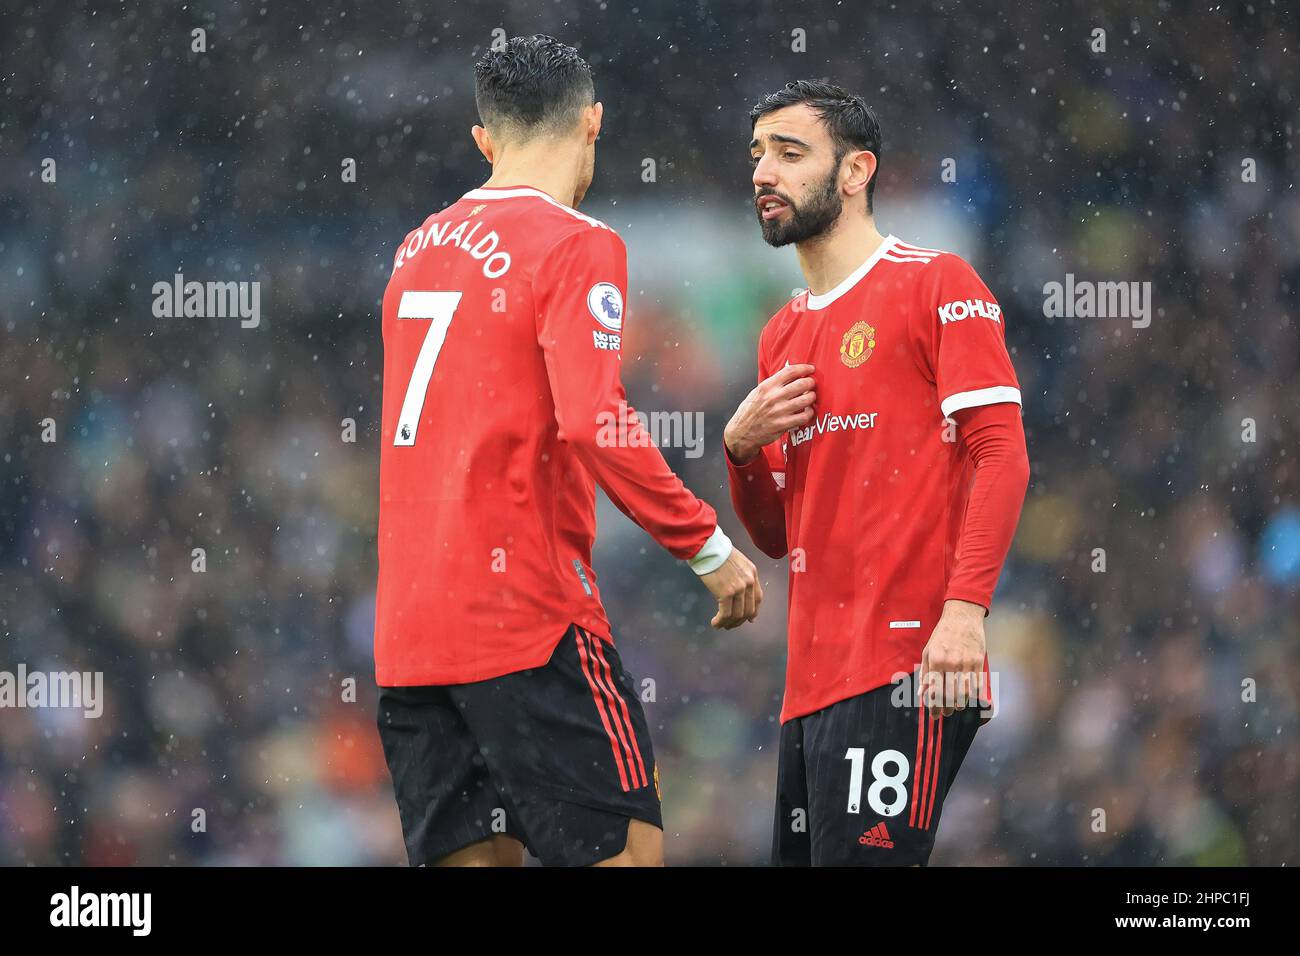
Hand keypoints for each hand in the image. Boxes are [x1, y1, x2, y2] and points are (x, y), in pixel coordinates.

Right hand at [698, 547, 762, 628]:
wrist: (708, 547)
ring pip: (738, 614)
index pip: (758, 597)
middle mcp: (749, 581)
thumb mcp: (736, 561)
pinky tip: (715, 623)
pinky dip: (720, 621)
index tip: (749, 619)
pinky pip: (726, 614)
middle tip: (730, 625)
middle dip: (739, 621)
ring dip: (729, 623)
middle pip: (749, 609)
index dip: (753, 611)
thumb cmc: (717, 552)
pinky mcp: (727, 593)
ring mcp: (739, 588)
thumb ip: (740, 575)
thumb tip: (736, 591)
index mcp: (752, 572)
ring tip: (721, 625)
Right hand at [724, 363, 816, 464]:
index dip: (803, 368)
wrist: (741, 433)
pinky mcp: (783, 425)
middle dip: (811, 383)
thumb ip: (773, 385)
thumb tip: (791, 376)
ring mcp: (778, 411)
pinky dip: (809, 413)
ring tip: (810, 397)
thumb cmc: (750, 412)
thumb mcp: (757, 393)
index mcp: (766, 387)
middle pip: (801, 384)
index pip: (789, 371)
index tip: (810, 369)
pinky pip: (804, 416)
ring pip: (806, 400)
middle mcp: (772, 397)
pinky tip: (807, 412)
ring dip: (812, 397)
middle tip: (811, 384)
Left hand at [918, 600, 986, 716]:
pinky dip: (973, 695)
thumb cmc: (942, 634)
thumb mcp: (928, 651)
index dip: (934, 706)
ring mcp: (966, 663)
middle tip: (945, 713)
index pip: (934, 690)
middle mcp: (951, 664)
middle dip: (947, 709)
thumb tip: (921, 693)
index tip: (934, 715)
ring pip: (964, 693)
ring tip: (956, 707)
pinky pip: (977, 685)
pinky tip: (969, 698)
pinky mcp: (978, 662)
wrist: (962, 617)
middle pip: (950, 695)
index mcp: (936, 661)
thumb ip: (925, 673)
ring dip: (960, 704)